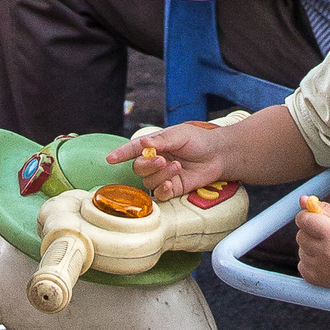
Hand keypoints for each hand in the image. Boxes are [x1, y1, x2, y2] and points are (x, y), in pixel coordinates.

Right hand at [105, 122, 220, 201]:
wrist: (218, 155)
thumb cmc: (198, 140)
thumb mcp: (179, 135)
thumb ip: (161, 141)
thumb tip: (143, 143)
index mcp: (154, 145)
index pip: (133, 150)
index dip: (121, 154)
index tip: (110, 159)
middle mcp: (155, 161)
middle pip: (138, 168)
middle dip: (148, 165)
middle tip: (162, 160)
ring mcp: (163, 176)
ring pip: (149, 181)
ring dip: (161, 175)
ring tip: (177, 166)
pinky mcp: (173, 188)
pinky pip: (160, 194)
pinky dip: (163, 190)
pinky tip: (171, 184)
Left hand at [297, 193, 329, 289]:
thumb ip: (324, 208)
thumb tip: (303, 200)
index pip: (304, 219)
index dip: (307, 216)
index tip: (315, 218)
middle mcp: (324, 253)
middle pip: (300, 235)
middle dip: (310, 233)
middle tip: (328, 237)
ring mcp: (319, 268)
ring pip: (301, 250)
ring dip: (311, 248)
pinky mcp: (315, 280)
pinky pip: (302, 265)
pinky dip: (311, 262)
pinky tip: (327, 262)